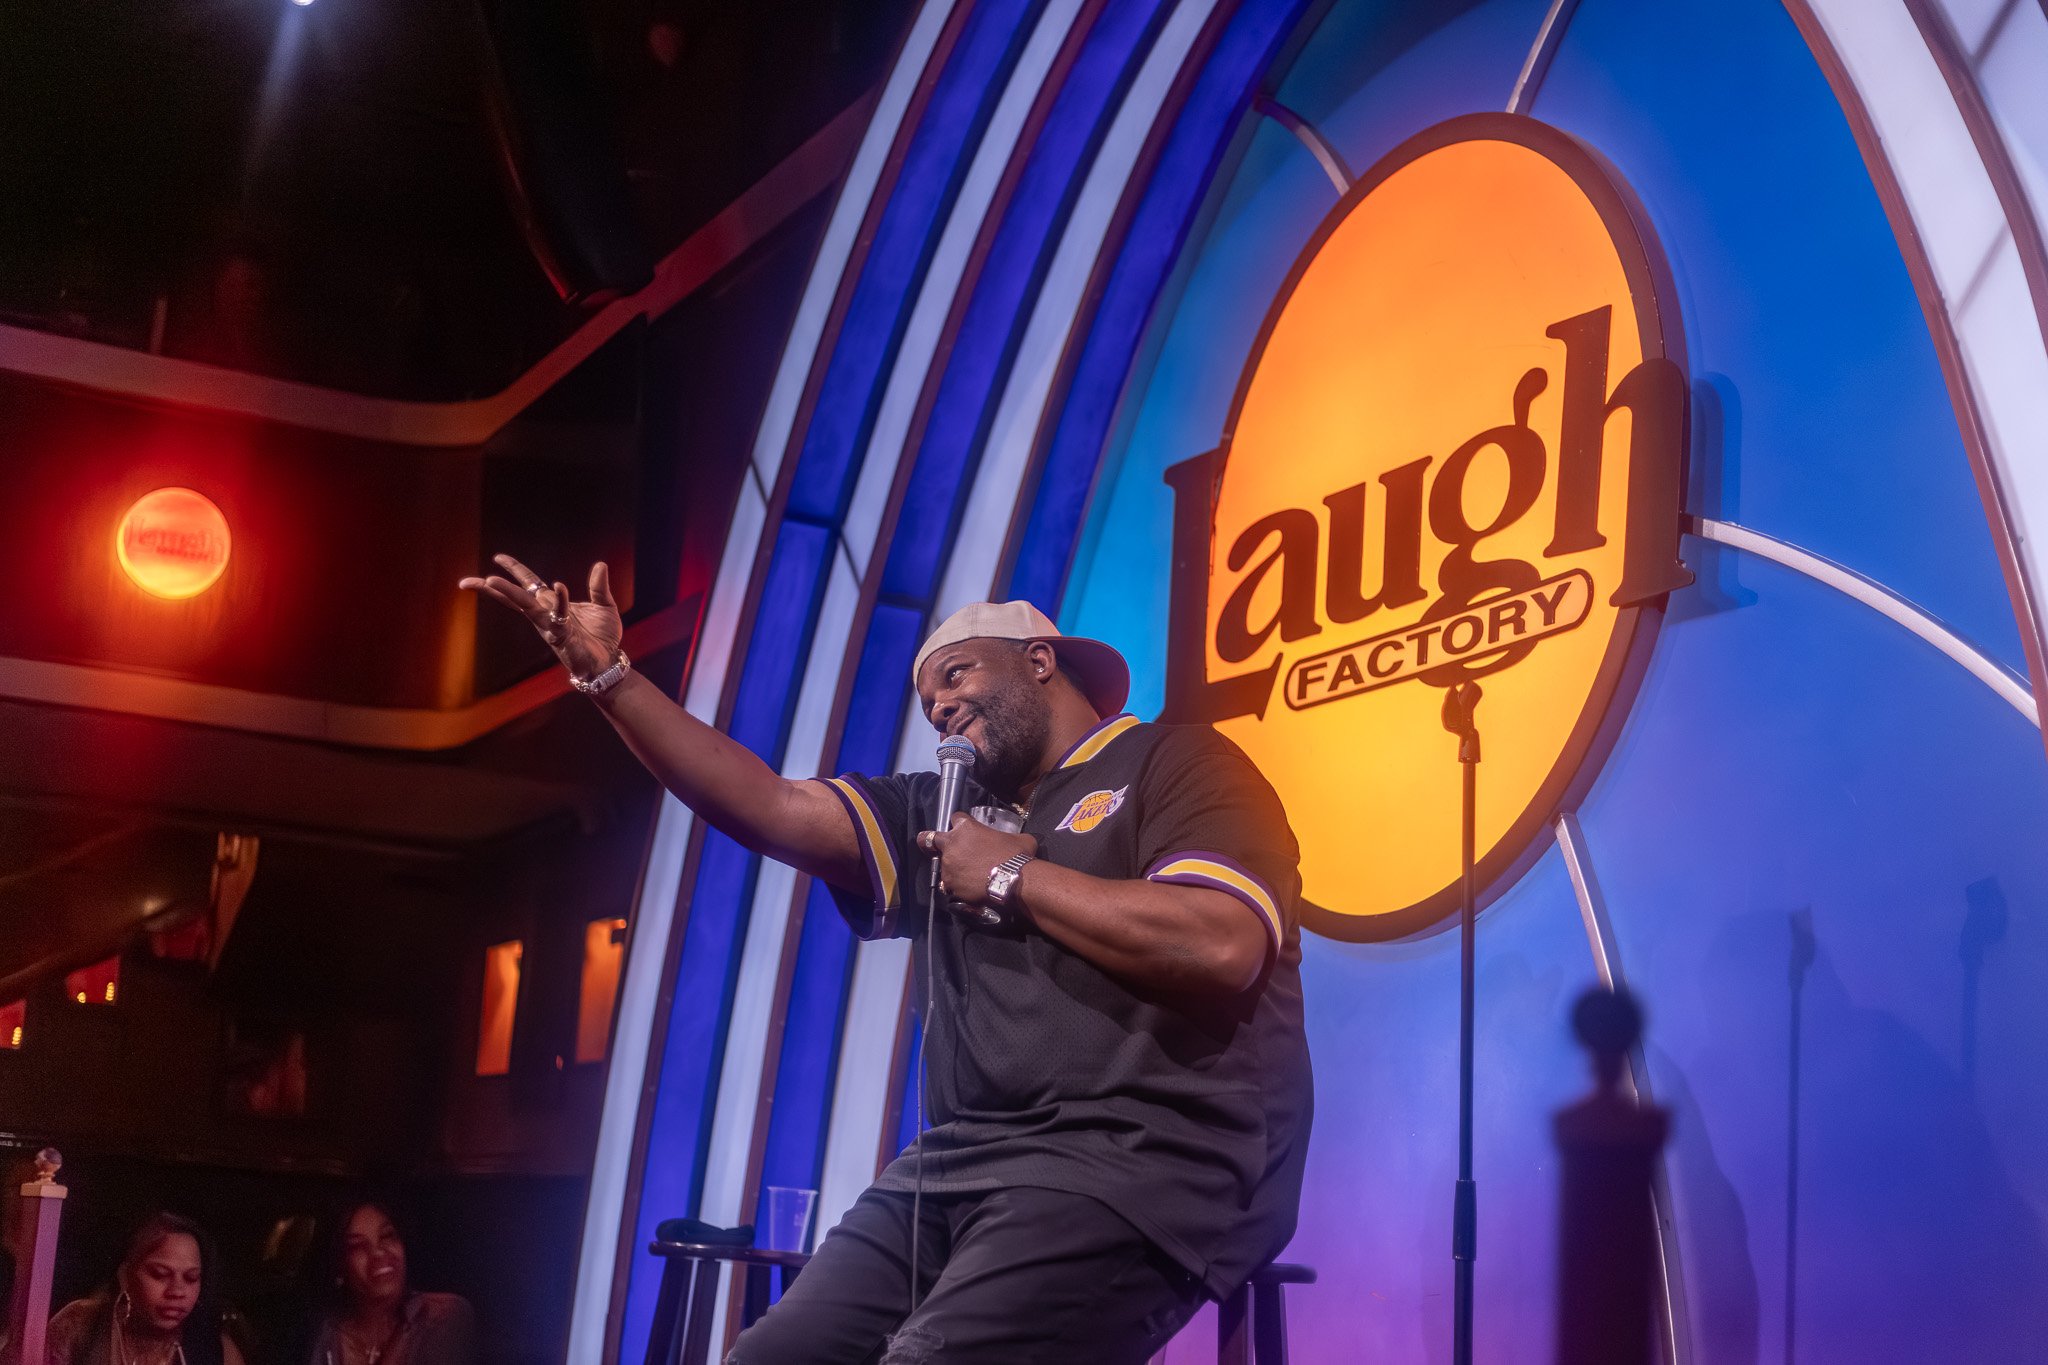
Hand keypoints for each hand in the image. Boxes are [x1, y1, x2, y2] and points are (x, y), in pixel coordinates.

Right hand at [459, 554, 621, 680]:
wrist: (607, 663)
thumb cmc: (602, 637)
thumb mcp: (604, 605)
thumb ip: (599, 586)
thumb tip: (600, 564)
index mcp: (551, 604)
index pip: (529, 583)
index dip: (514, 570)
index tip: (497, 558)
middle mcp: (545, 614)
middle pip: (516, 596)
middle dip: (493, 587)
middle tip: (467, 581)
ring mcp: (550, 625)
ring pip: (526, 605)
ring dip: (509, 592)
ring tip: (491, 579)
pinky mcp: (562, 636)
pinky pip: (559, 616)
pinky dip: (560, 601)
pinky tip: (558, 586)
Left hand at [920, 814, 1036, 908]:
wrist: (1013, 880)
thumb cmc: (1016, 855)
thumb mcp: (1019, 838)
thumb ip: (1009, 835)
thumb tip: (1018, 840)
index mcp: (966, 828)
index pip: (955, 818)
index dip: (961, 823)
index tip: (966, 829)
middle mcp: (951, 845)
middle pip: (928, 839)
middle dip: (931, 842)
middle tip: (936, 847)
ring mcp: (948, 866)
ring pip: (941, 865)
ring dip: (951, 868)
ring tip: (964, 875)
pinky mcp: (950, 884)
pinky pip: (948, 884)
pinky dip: (955, 886)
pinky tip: (965, 888)